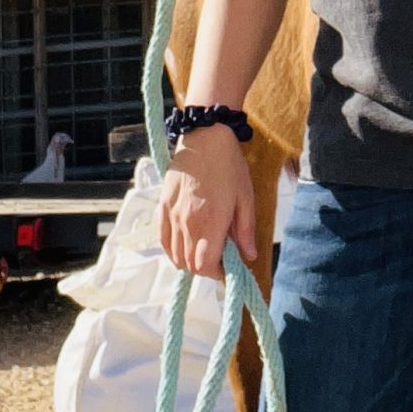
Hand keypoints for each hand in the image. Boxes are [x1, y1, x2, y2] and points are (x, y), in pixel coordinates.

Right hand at [159, 127, 257, 281]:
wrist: (205, 137)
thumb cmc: (230, 167)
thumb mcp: (246, 198)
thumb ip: (246, 231)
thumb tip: (250, 257)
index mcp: (210, 223)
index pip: (205, 266)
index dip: (217, 274)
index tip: (228, 269)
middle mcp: (187, 224)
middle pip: (190, 265)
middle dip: (205, 269)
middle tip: (219, 260)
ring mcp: (171, 216)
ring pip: (175, 255)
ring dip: (189, 261)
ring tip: (203, 251)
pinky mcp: (162, 207)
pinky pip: (163, 240)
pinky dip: (172, 250)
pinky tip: (184, 246)